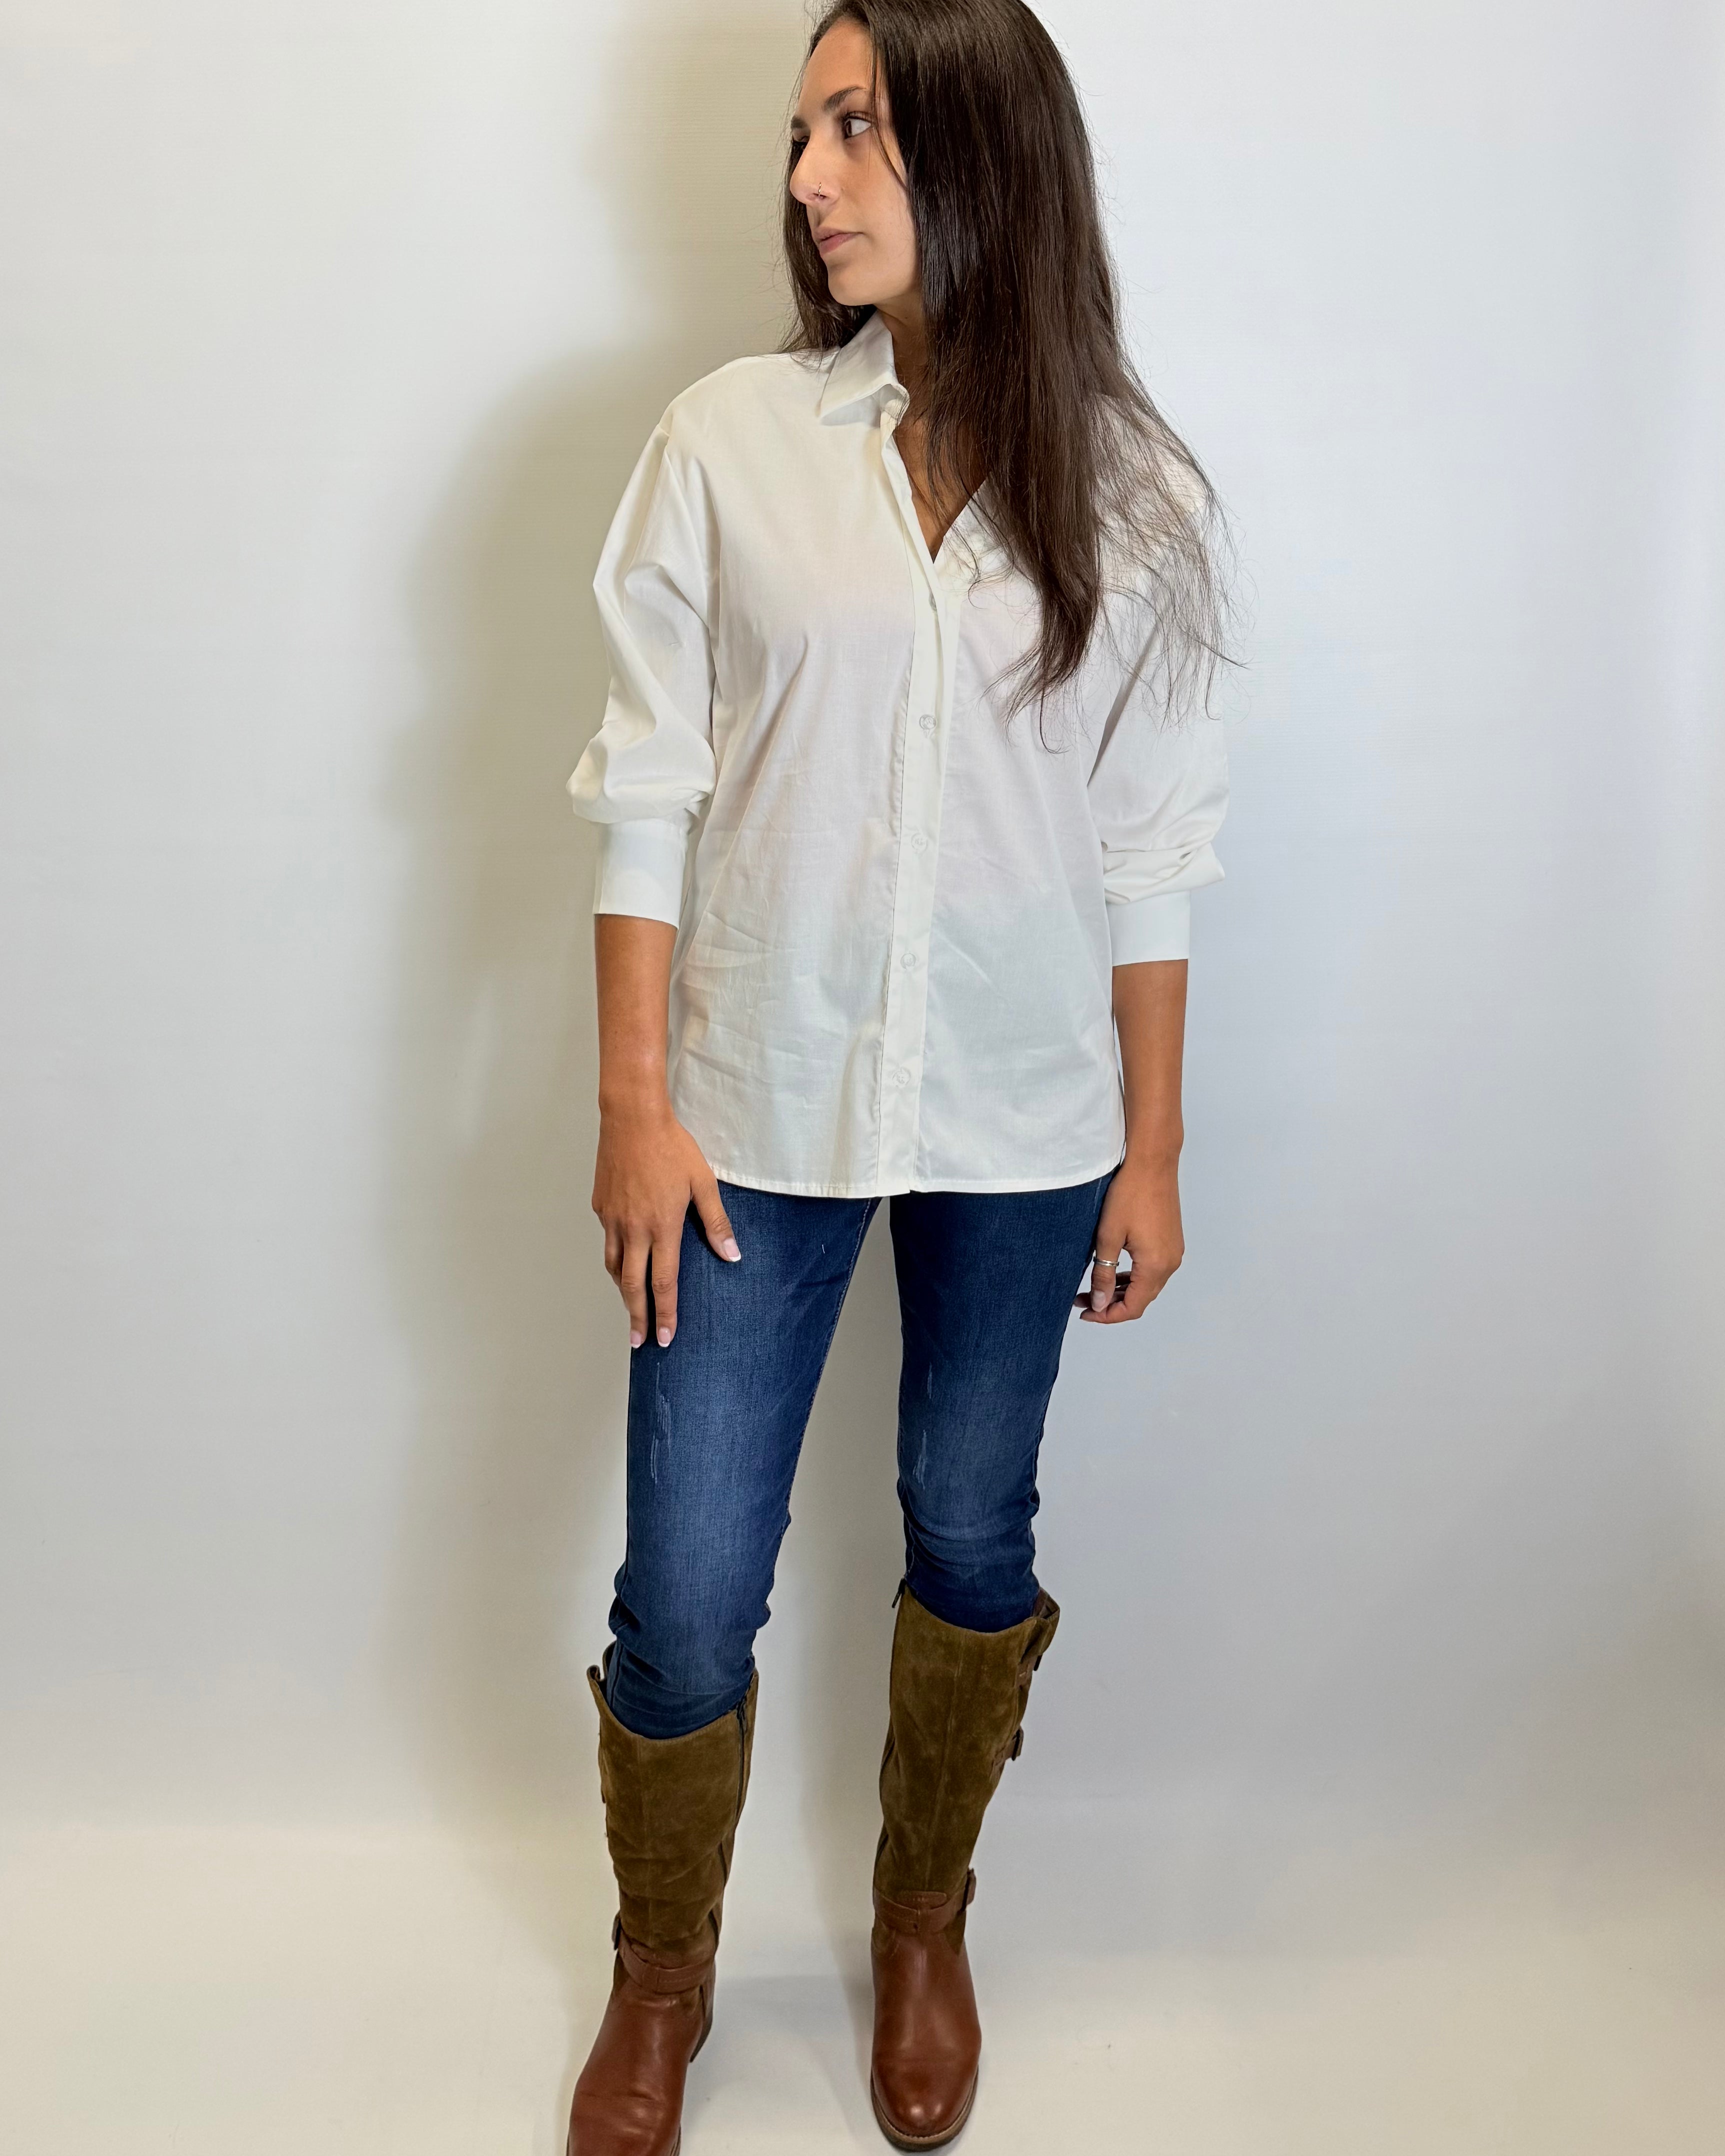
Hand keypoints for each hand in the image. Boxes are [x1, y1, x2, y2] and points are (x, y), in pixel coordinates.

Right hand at [592, 1096, 739, 1349]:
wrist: (632, 1118)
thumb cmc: (671, 1147)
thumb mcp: (703, 1183)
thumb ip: (716, 1222)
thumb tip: (732, 1254)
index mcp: (662, 1227)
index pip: (664, 1283)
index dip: (665, 1314)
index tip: (665, 1337)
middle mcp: (634, 1229)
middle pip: (633, 1286)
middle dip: (637, 1318)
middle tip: (639, 1342)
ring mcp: (613, 1219)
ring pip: (615, 1267)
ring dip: (624, 1291)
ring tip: (631, 1307)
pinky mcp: (601, 1207)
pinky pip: (608, 1241)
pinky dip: (616, 1259)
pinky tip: (624, 1260)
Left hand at [1074, 1152, 1182, 1323]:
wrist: (1153, 1163)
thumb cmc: (1129, 1194)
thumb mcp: (1107, 1237)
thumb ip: (1103, 1274)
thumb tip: (1100, 1304)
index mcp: (1155, 1266)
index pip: (1132, 1307)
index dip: (1108, 1315)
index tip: (1085, 1312)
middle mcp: (1170, 1263)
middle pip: (1141, 1299)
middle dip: (1111, 1304)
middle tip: (1083, 1300)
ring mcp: (1173, 1252)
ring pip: (1147, 1285)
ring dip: (1122, 1291)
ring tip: (1094, 1287)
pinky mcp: (1171, 1241)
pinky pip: (1152, 1270)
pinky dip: (1133, 1276)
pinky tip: (1113, 1270)